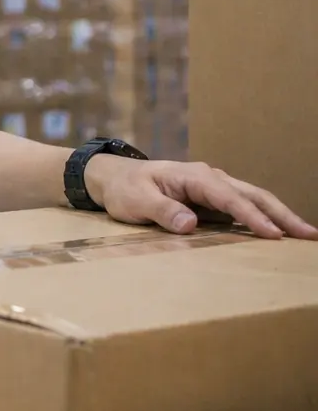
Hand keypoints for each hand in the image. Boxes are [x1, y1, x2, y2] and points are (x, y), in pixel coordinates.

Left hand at [86, 155, 317, 239]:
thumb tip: (190, 224)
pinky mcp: (210, 200)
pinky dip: (262, 218)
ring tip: (304, 234)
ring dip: (278, 216)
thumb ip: (162, 211)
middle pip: (253, 194)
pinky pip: (241, 208)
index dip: (252, 216)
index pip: (229, 198)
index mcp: (194, 176)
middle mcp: (209, 178)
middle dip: (282, 214)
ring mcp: (212, 188)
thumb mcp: (136, 201)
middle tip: (309, 234)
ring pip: (252, 199)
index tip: (273, 234)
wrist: (113, 178)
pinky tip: (276, 233)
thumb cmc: (124, 188)